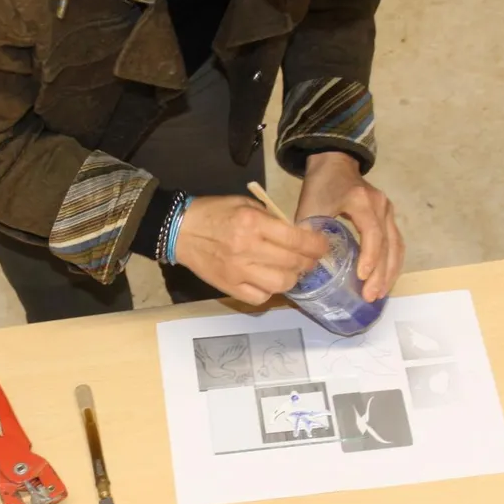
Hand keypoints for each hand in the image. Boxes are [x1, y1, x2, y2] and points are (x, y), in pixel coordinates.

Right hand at [176, 195, 328, 303]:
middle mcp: (247, 249)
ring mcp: (238, 272)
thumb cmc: (214, 212)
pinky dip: (271, 291)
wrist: (180, 230)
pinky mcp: (229, 287)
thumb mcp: (245, 205)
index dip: (316, 245)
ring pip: (281, 284)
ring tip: (292, 271)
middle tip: (311, 260)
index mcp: (252, 224)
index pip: (295, 239)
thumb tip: (297, 235)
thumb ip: (271, 220)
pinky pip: (260, 298)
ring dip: (293, 278)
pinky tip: (270, 281)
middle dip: (309, 262)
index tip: (323, 246)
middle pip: (293, 263)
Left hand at [294, 151, 404, 300]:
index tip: (362, 277)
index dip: (369, 256)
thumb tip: (304, 265)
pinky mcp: (388, 216)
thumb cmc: (320, 184)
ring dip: (390, 271)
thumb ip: (308, 232)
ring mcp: (388, 210)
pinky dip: (393, 262)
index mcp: (361, 201)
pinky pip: (396, 242)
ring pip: (396, 245)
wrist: (334, 161)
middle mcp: (381, 205)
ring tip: (380, 293)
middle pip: (388, 243)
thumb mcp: (310, 205)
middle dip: (381, 273)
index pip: (372, 232)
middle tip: (370, 296)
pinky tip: (386, 279)